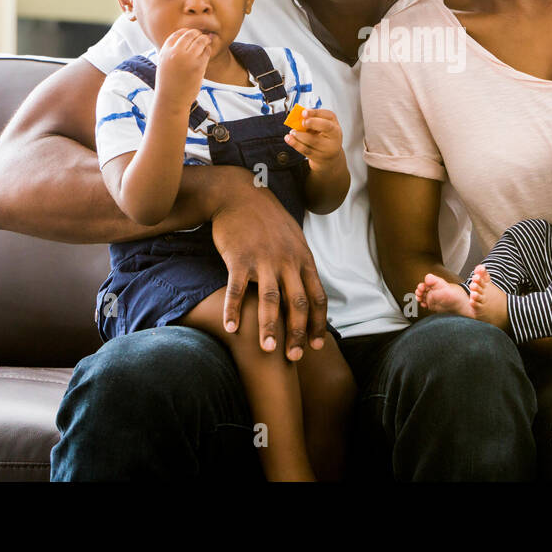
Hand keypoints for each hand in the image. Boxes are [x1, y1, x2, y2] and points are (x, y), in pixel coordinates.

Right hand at [154, 29, 212, 108]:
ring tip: (206, 40)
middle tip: (201, 35)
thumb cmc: (168, 83)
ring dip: (204, 39)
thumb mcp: (164, 63)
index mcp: (165, 51)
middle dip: (196, 33)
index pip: (177, 34)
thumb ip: (171, 51)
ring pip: (200, 41)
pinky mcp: (198, 66)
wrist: (171, 99)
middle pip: (189, 35)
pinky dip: (208, 49)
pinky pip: (206, 52)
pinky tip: (207, 51)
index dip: (185, 32)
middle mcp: (175, 53)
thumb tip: (183, 39)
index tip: (190, 34)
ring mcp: (188, 59)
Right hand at [209, 174, 327, 360]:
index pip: (317, 296)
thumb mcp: (293, 239)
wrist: (240, 195)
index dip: (318, 323)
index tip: (316, 345)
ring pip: (271, 300)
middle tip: (294, 357)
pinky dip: (235, 310)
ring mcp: (264, 260)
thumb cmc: (267, 220)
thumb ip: (301, 265)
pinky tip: (232, 328)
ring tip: (267, 350)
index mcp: (303, 259)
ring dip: (270, 327)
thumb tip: (308, 290)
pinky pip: (238, 289)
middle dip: (297, 332)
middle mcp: (287, 261)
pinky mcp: (239, 258)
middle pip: (297, 303)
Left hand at [284, 108, 342, 171]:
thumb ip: (314, 119)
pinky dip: (295, 143)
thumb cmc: (325, 138)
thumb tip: (300, 115)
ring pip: (313, 140)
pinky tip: (289, 139)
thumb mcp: (324, 127)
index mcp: (335, 127)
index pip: (329, 116)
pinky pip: (305, 150)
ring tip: (292, 131)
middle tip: (301, 122)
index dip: (316, 113)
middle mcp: (334, 137)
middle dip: (312, 122)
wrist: (329, 157)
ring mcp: (327, 148)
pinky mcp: (317, 156)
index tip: (304, 112)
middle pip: (325, 127)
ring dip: (300, 135)